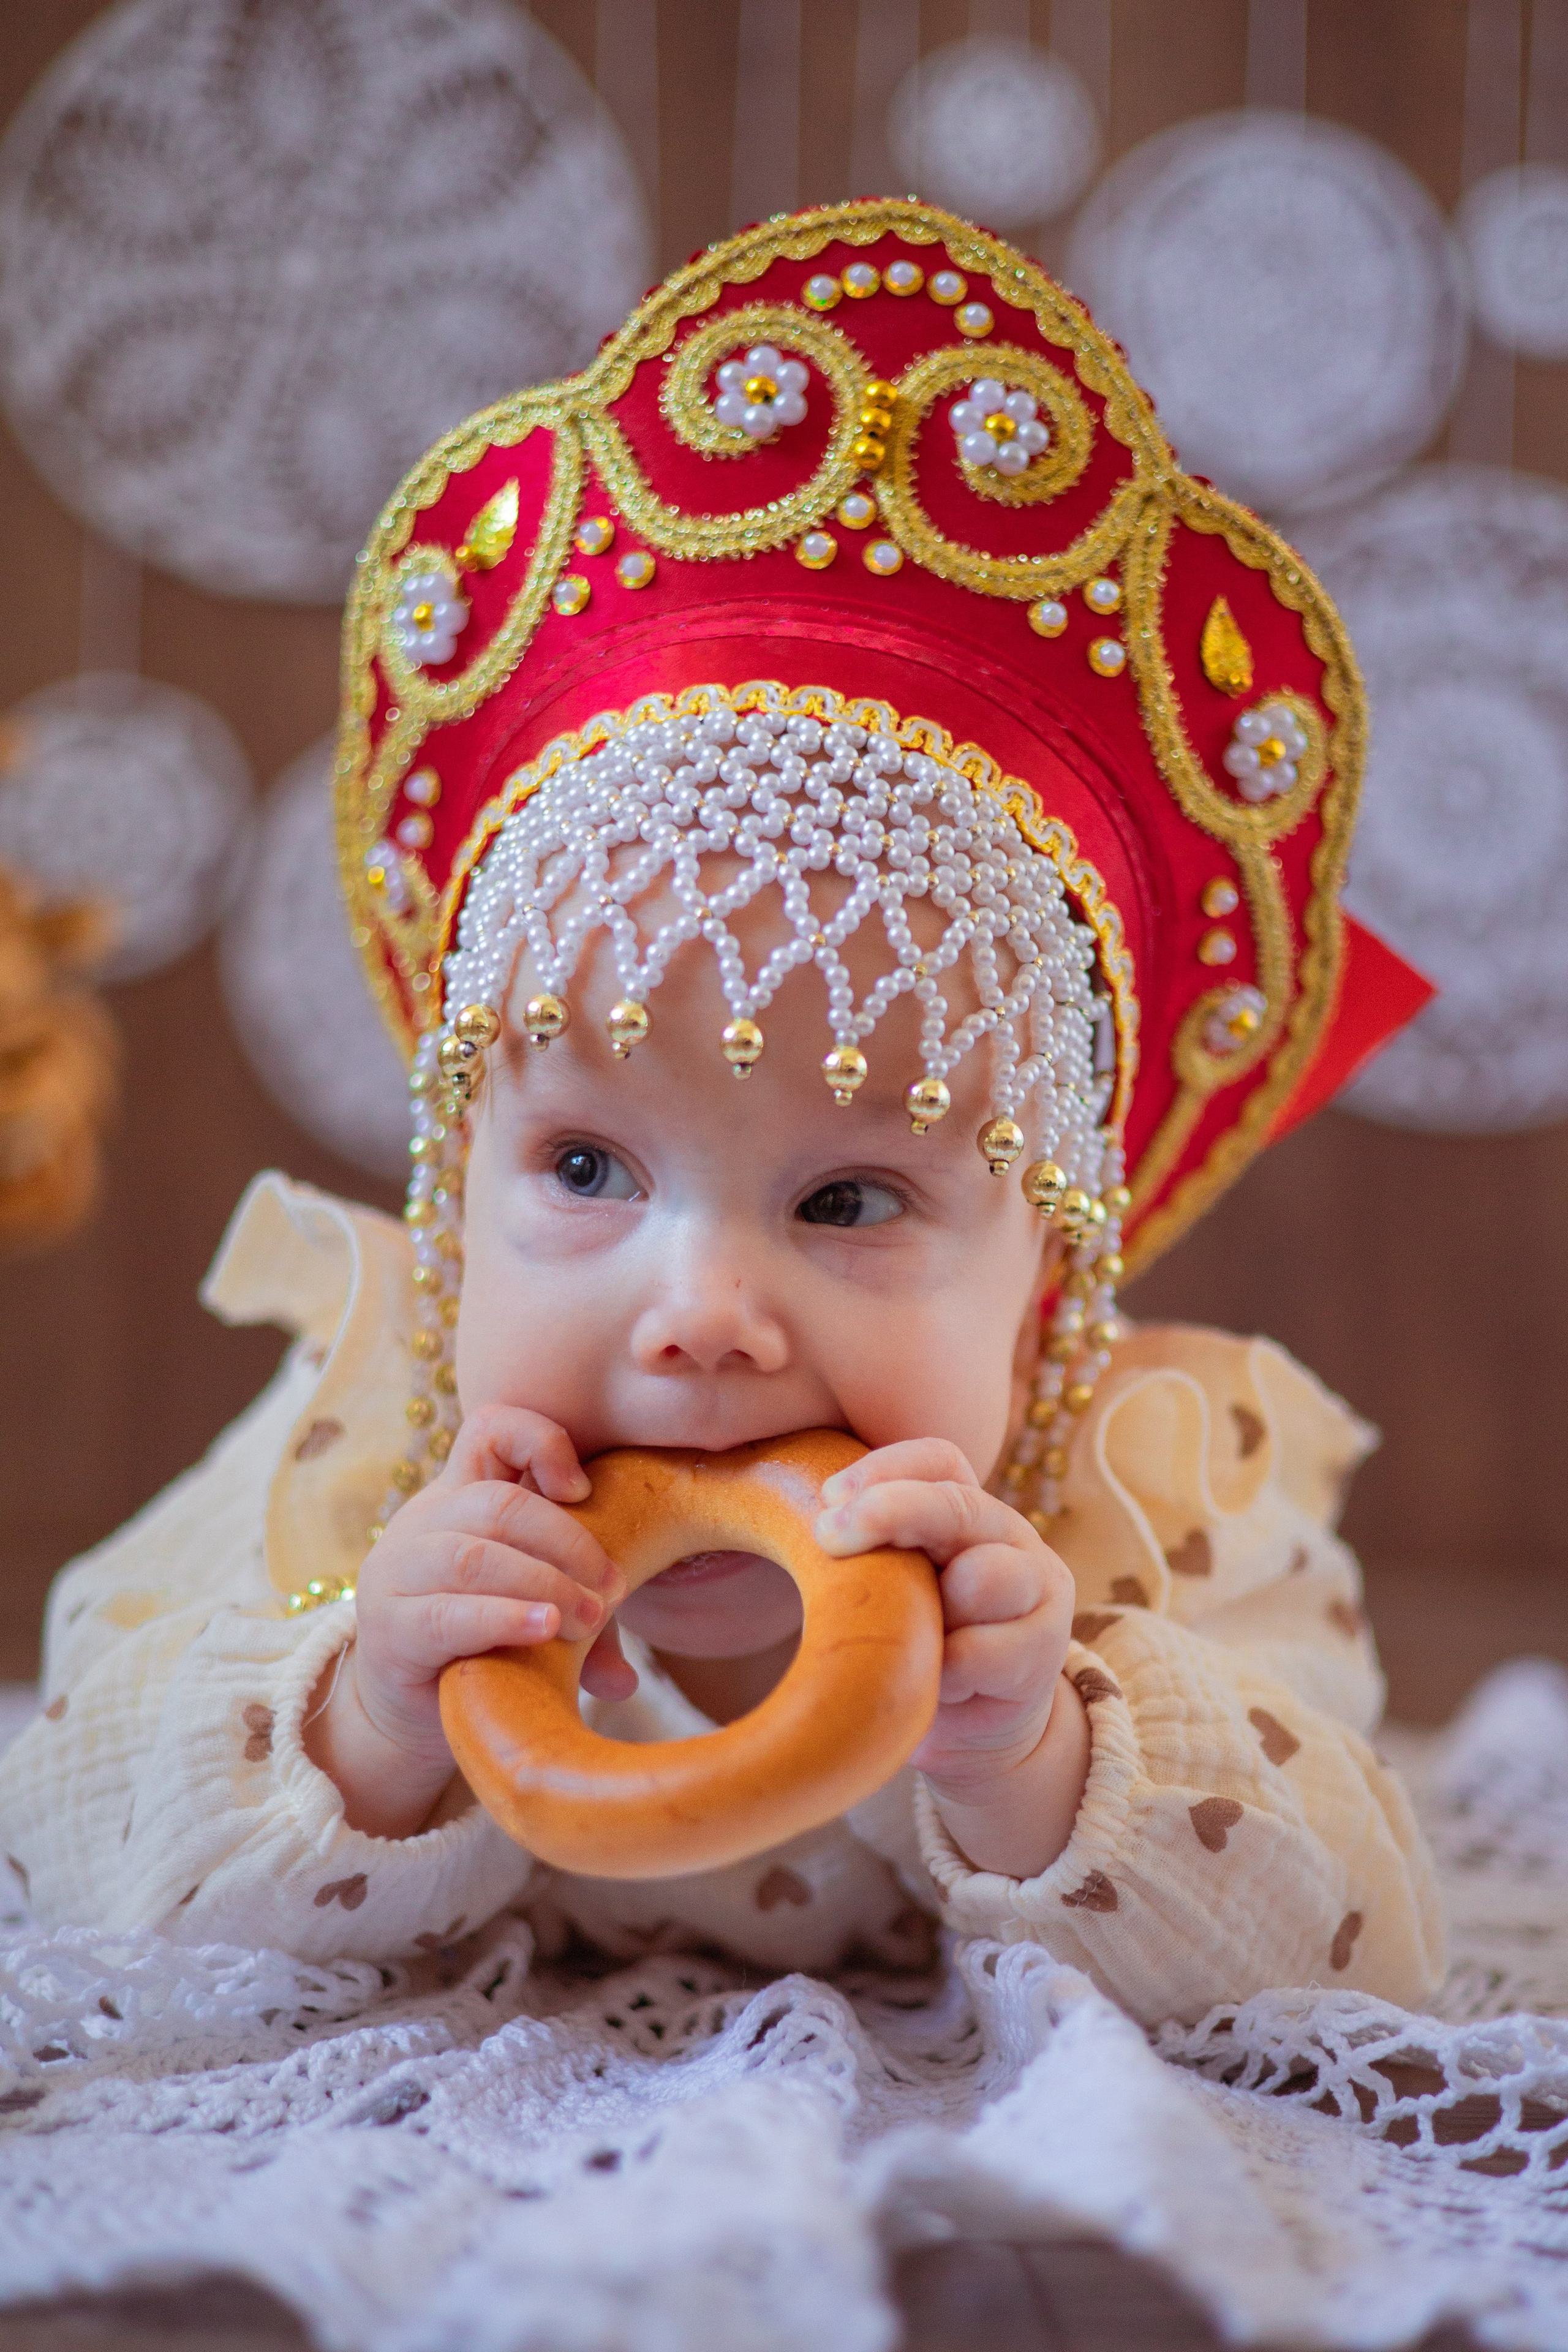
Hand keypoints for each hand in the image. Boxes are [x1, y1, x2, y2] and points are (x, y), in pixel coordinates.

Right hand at [304, 1406, 631, 1837]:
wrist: (407, 1713)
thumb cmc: (485, 1648)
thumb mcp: (540, 1616)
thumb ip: (583, 1623)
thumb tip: (627, 1678)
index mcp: (460, 1496)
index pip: (489, 1430)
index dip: (539, 1441)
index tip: (584, 1490)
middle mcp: (423, 1523)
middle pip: (498, 1503)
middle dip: (568, 1542)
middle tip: (613, 1590)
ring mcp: (397, 1574)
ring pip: (473, 1556)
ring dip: (544, 1584)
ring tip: (590, 1618)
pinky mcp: (388, 1629)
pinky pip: (446, 1614)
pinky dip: (502, 1619)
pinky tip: (543, 1630)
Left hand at [815, 1439, 1089, 1879]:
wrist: (977, 1730)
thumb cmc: (919, 1644)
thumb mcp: (894, 1591)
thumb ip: (874, 1553)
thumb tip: (811, 1528)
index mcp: (965, 1509)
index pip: (939, 1460)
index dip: (886, 1467)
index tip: (827, 1496)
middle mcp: (1009, 1535)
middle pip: (957, 1504)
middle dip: (888, 1511)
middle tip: (828, 1534)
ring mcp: (1037, 1588)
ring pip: (983, 1576)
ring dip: (930, 1610)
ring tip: (909, 1642)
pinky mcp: (1044, 1650)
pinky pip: (979, 1652)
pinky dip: (944, 1670)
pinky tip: (933, 1685)